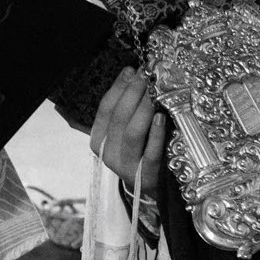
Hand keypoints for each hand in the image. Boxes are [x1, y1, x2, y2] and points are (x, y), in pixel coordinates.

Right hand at [90, 68, 164, 192]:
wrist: (147, 189)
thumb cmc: (137, 153)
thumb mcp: (123, 134)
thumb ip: (123, 110)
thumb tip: (132, 73)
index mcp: (98, 140)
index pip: (105, 109)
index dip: (118, 87)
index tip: (131, 70)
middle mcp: (108, 153)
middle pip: (118, 118)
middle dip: (133, 93)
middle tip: (147, 76)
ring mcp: (126, 166)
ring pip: (132, 133)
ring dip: (144, 109)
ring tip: (155, 92)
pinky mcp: (145, 176)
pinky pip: (150, 153)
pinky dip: (156, 134)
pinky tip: (161, 118)